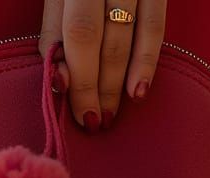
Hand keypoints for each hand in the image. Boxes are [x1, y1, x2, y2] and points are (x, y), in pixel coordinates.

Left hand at [39, 0, 166, 131]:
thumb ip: (55, 32)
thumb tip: (59, 81)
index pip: (71, 32)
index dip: (74, 75)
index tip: (73, 110)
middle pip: (93, 35)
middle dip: (92, 85)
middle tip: (93, 121)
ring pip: (124, 34)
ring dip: (117, 82)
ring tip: (110, 115)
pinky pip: (154, 23)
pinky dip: (147, 60)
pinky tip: (139, 90)